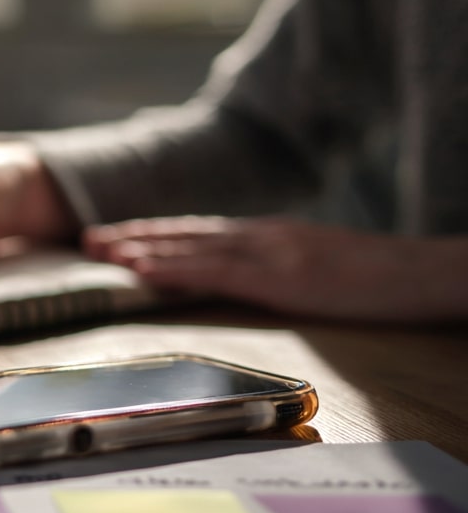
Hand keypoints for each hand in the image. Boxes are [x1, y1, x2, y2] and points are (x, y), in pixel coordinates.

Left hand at [85, 215, 467, 321]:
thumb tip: (241, 280)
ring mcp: (270, 253)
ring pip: (191, 247)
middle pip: (185, 234)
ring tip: (99, 250)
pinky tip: (142, 270)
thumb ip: (275, 270)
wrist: (426, 274)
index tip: (115, 236)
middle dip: (133, 236)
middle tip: (86, 239)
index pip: (199, 233)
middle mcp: (262, 236)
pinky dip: (173, 268)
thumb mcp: (315, 270)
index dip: (154, 233)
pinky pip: (215, 271)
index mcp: (269, 236)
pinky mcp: (282, 276)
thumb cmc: (376, 280)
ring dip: (141, 248)